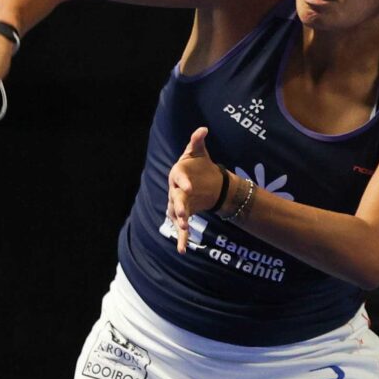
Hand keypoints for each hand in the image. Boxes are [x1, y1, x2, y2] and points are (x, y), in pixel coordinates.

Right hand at [164, 126, 220, 253]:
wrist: (199, 180)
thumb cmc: (196, 165)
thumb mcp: (197, 152)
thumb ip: (197, 141)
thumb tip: (203, 129)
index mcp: (178, 174)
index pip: (179, 178)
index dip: (183, 183)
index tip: (190, 187)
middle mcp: (175, 190)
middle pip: (175, 199)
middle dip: (179, 206)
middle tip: (185, 214)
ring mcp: (178, 203)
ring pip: (176, 214)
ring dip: (180, 222)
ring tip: (184, 229)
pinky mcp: (184, 214)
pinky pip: (181, 228)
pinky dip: (182, 239)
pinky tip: (183, 250)